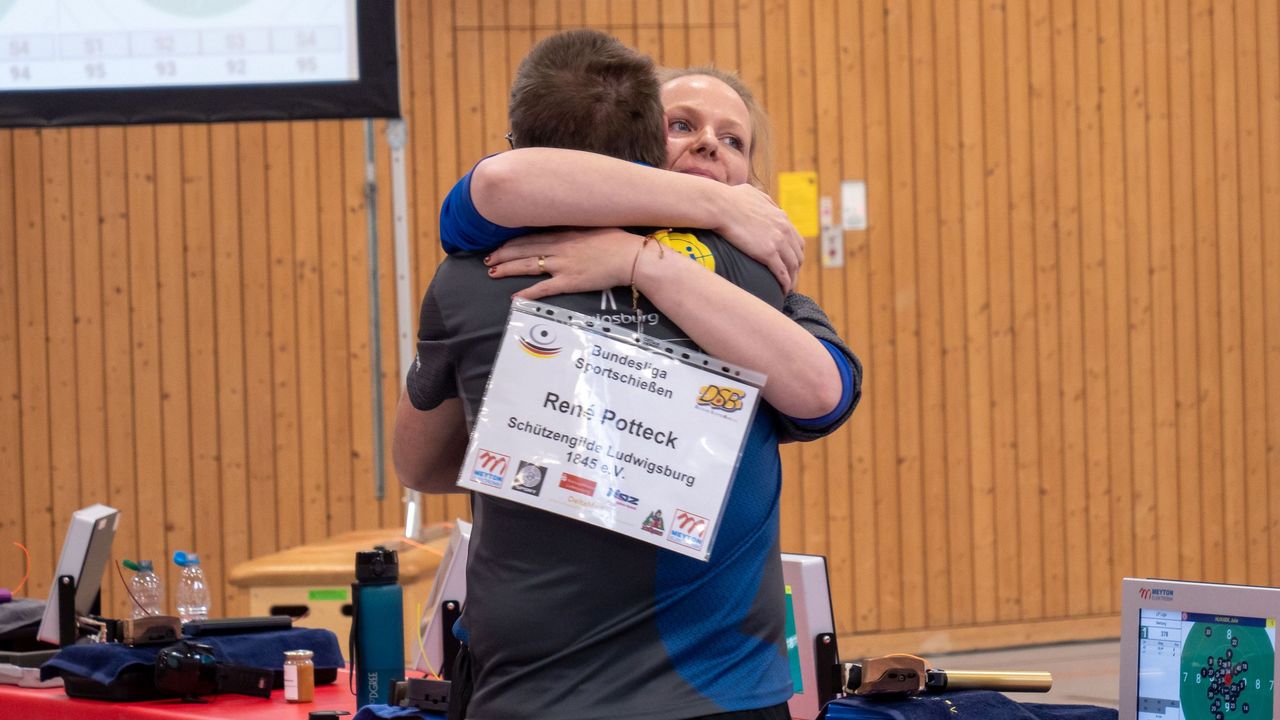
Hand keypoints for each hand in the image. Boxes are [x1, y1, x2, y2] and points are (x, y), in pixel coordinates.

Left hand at [485, 228, 639, 299]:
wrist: (631, 256)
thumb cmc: (618, 241)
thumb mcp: (594, 227)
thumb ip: (577, 229)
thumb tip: (565, 230)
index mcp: (564, 233)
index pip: (531, 237)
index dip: (512, 242)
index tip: (500, 245)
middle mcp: (559, 248)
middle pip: (523, 250)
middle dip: (503, 254)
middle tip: (488, 259)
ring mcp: (563, 265)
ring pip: (528, 266)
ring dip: (508, 269)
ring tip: (493, 272)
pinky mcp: (570, 281)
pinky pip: (544, 288)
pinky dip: (528, 293)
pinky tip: (515, 298)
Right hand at [713, 183, 804, 291]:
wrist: (720, 206)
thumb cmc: (730, 199)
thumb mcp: (753, 193)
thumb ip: (763, 200)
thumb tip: (765, 204)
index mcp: (781, 217)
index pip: (797, 240)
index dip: (795, 254)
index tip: (790, 264)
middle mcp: (784, 229)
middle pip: (798, 255)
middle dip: (796, 269)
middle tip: (789, 279)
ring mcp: (777, 241)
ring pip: (792, 266)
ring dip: (792, 279)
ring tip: (787, 289)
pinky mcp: (768, 252)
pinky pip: (782, 272)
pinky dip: (785, 283)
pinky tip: (782, 291)